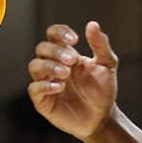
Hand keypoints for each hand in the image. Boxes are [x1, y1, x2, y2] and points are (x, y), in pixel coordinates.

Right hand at [28, 21, 118, 136]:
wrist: (102, 118)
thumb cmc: (103, 90)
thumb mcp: (107, 65)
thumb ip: (100, 45)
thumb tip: (92, 24)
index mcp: (66, 53)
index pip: (53, 34)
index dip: (60, 32)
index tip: (74, 40)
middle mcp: (53, 65)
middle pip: (42, 48)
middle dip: (56, 51)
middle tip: (72, 60)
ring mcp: (46, 82)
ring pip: (34, 66)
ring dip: (49, 66)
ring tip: (66, 73)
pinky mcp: (43, 101)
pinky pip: (34, 88)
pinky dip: (44, 85)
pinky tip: (59, 87)